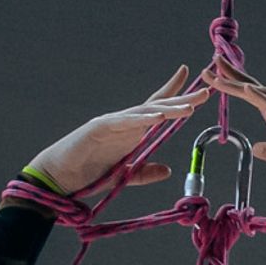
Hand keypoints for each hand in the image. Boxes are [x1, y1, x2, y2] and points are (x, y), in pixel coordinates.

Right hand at [30, 66, 205, 200]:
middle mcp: (125, 122)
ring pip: (145, 111)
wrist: (60, 178)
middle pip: (158, 106)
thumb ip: (145, 172)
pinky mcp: (99, 128)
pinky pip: (124, 122)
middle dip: (182, 98)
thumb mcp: (125, 175)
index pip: (157, 109)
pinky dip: (141, 119)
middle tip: (205, 90)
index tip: (196, 86)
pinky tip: (157, 117)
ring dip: (168, 109)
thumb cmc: (89, 175)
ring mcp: (112, 123)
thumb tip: (168, 170)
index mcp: (132, 132)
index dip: (176, 96)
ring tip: (190, 108)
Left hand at [204, 56, 265, 193]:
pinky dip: (264, 99)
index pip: (254, 97)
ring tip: (220, 71)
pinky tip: (249, 90)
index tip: (215, 75)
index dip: (234, 85)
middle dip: (231, 76)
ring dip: (240, 83)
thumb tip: (256, 148)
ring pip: (262, 95)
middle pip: (254, 89)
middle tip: (210, 63)